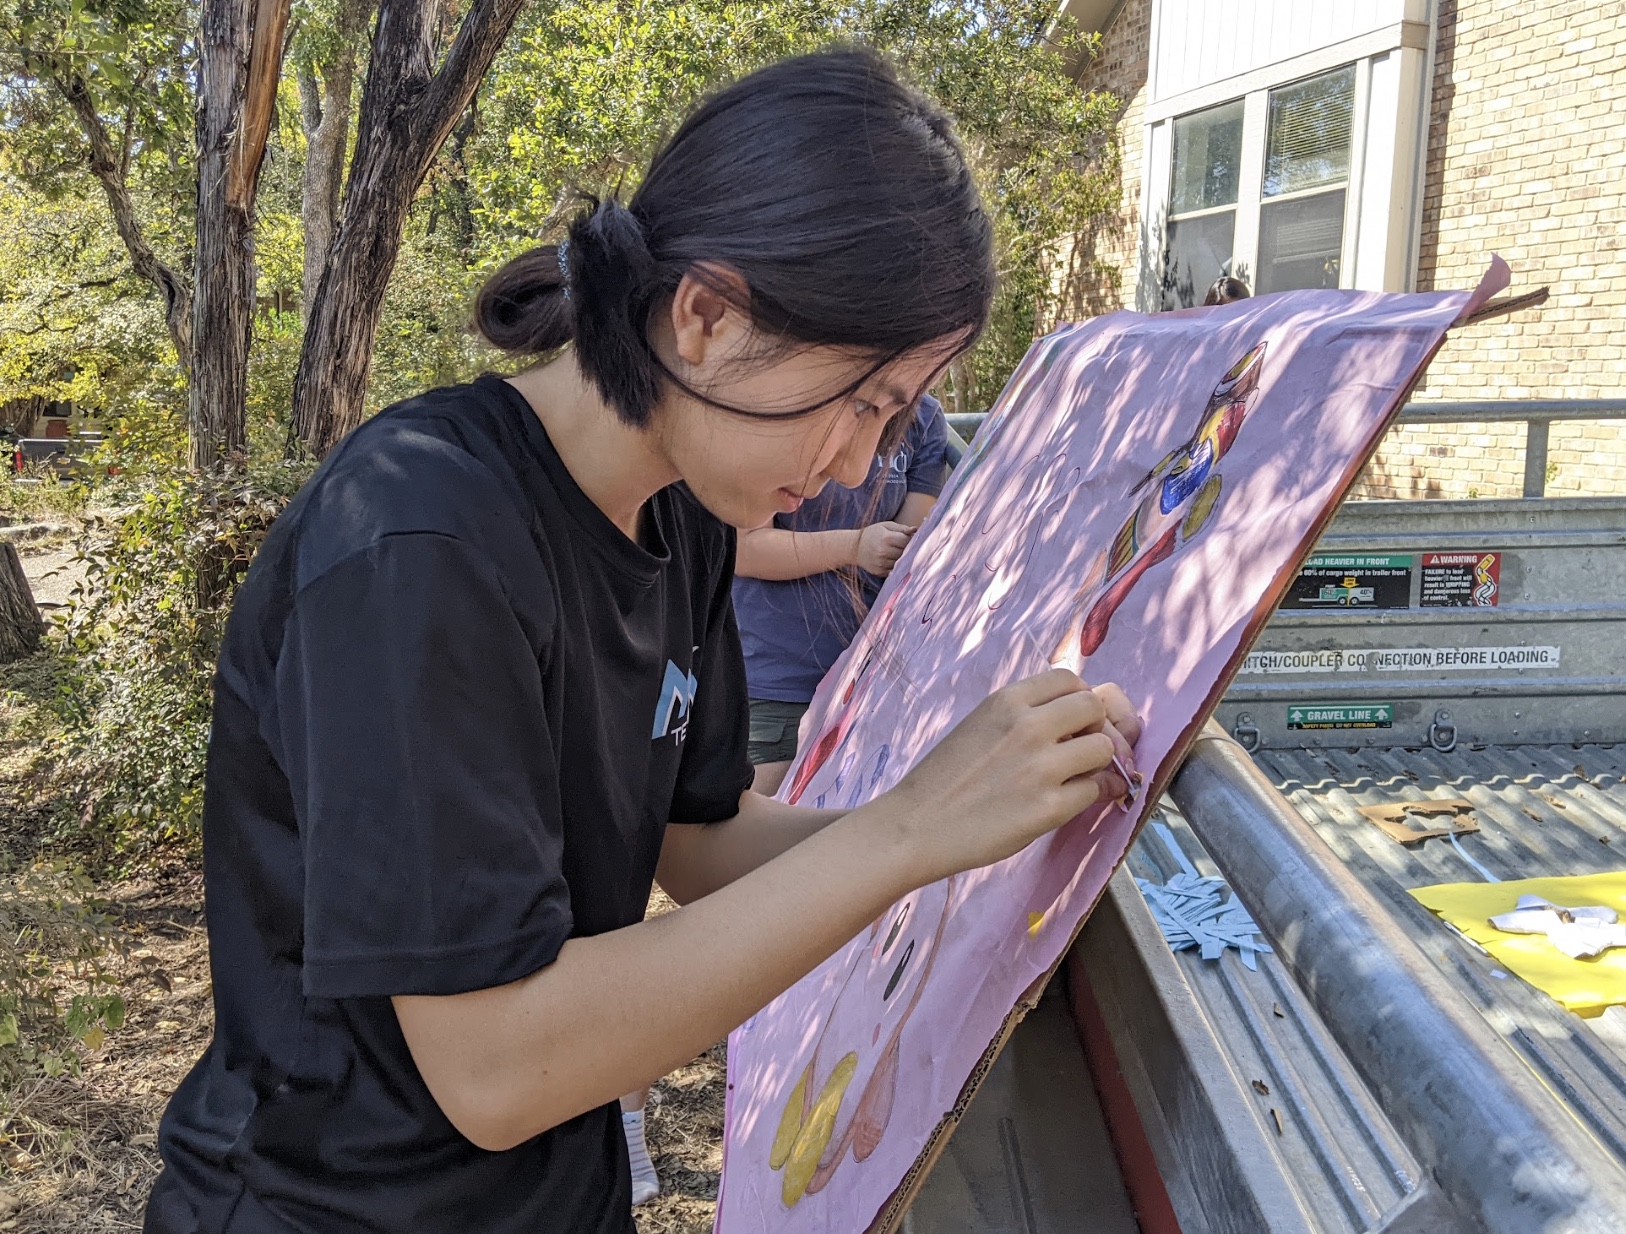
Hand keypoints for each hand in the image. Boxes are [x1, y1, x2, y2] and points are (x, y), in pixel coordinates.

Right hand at [855, 521, 914, 575]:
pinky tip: (893, 561)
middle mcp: (884, 552)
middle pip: (905, 553)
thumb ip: (902, 528)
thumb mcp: (886, 526)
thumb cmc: (873, 534)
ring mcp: (881, 563)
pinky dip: (896, 567)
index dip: (911, 540)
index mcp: (886, 538)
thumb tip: (916, 530)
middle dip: (908, 550)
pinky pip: (894, 571)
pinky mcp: (880, 572)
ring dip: (903, 559)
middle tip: (906, 547)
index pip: (907, 541)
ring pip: (901, 563)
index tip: (911, 539)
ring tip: (899, 553)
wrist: (854, 547)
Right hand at [887, 671, 1142, 882]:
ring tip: (1077, 777)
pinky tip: (1071, 800)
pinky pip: (1096, 789)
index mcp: (1007, 700)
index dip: (1077, 700)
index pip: (1069, 680)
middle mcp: (1028, 725)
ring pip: (1104, 748)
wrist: (916, 826)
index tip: (1071, 720)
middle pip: (1094, 708)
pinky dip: (1092, 795)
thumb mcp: (981, 725)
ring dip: (1097, 763)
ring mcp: (1042, 767)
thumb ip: (1024, 715)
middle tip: (1079, 750)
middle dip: (1094, 727)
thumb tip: (1081, 714)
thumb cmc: (945, 778)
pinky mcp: (1050, 807)